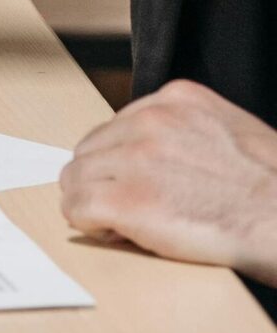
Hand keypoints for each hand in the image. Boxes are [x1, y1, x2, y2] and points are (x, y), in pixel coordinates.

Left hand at [58, 78, 276, 277]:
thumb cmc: (271, 192)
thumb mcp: (230, 134)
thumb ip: (182, 133)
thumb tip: (140, 155)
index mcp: (178, 99)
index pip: (115, 128)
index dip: (122, 163)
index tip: (144, 184)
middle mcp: (152, 120)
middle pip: (89, 152)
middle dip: (104, 182)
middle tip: (136, 209)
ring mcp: (136, 158)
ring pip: (75, 179)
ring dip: (95, 204)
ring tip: (135, 223)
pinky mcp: (125, 199)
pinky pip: (75, 208)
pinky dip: (92, 226)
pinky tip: (124, 233)